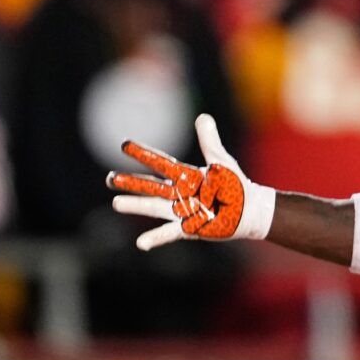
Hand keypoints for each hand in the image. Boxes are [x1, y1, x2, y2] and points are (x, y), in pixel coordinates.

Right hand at [108, 114, 275, 250]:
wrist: (249, 211)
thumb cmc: (235, 184)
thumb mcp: (221, 160)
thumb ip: (209, 141)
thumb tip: (202, 116)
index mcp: (185, 175)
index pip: (160, 162)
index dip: (143, 154)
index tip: (124, 145)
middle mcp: (178, 193)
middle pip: (151, 186)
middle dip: (131, 182)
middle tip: (110, 178)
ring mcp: (181, 211)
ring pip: (154, 207)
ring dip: (136, 205)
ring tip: (116, 202)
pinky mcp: (188, 228)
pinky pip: (169, 233)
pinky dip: (155, 238)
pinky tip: (140, 243)